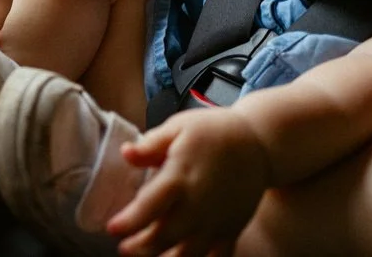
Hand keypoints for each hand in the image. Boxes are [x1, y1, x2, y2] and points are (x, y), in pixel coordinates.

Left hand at [105, 108, 271, 256]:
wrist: (259, 144)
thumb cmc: (213, 132)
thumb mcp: (180, 127)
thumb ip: (151, 144)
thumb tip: (126, 153)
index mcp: (181, 176)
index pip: (150, 205)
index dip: (130, 221)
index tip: (111, 229)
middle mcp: (199, 204)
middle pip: (166, 235)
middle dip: (141, 248)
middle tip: (123, 250)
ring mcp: (218, 220)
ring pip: (190, 252)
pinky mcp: (232, 229)